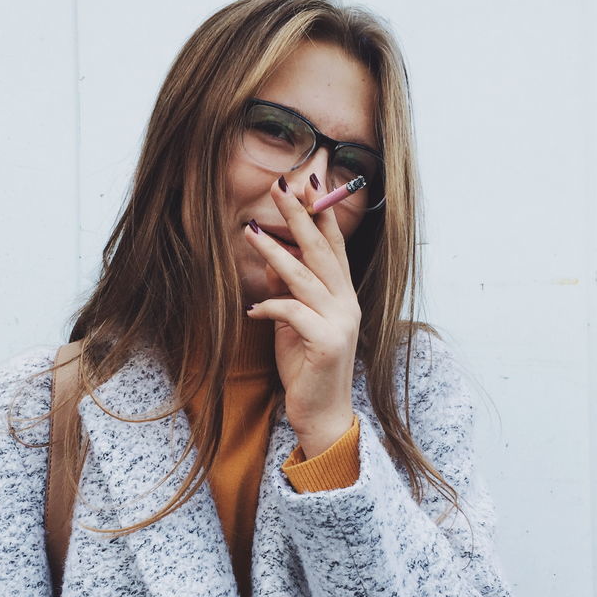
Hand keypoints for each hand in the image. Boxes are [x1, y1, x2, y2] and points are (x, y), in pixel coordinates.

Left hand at [244, 176, 360, 458]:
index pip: (333, 246)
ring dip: (276, 252)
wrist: (322, 413)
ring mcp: (340, 323)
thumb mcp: (295, 324)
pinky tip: (252, 310)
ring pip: (305, 278)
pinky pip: (293, 313)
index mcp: (343, 296)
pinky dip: (270, 307)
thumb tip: (271, 258)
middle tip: (281, 187)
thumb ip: (289, 292)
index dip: (321, 213)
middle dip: (300, 217)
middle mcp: (347, 304)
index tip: (307, 183)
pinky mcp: (326, 343)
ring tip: (250, 231)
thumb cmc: (307, 368)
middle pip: (321, 251)